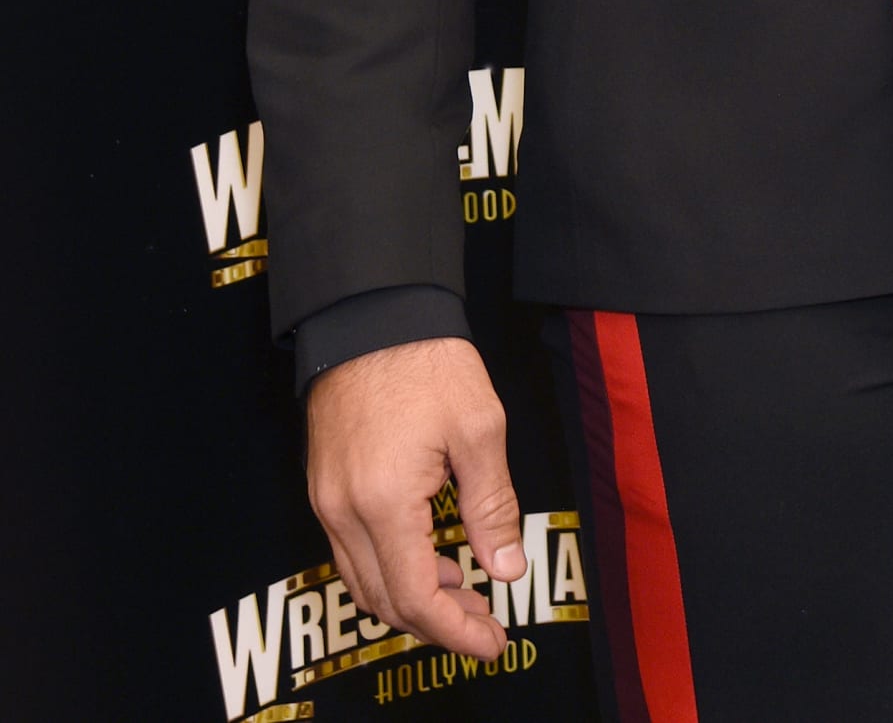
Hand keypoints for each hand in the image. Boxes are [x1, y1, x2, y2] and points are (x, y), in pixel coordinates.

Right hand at [306, 337, 524, 658]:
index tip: (493, 642)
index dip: (456, 631)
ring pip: (363, 581)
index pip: (415, 597)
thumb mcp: (478, 428)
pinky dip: (388, 568)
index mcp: (383, 501)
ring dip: (411, 598)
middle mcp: (343, 510)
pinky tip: (428, 554)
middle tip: (486, 622)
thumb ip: (492, 505)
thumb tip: (506, 570)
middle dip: (437, 622)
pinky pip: (351, 551)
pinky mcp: (324, 484)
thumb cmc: (427, 360)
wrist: (372, 312)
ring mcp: (327, 498)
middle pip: (384, 600)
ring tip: (462, 590)